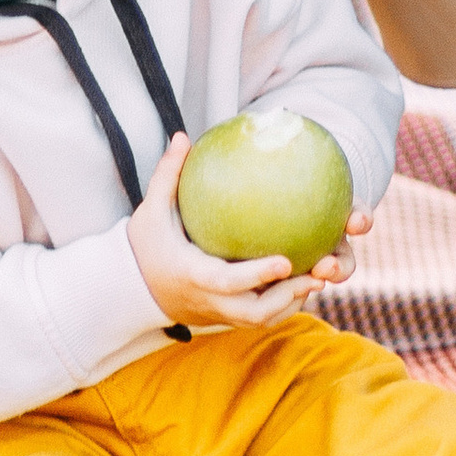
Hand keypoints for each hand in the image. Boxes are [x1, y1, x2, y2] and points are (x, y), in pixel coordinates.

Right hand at [125, 134, 368, 332]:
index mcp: (193, 275)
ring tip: (320, 276)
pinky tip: (304, 281)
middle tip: (319, 272)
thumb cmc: (146, 246)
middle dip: (290, 295)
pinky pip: (261, 319)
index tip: (287, 260)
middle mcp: (209, 301)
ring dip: (294, 301)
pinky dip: (284, 305)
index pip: (228, 281)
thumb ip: (167, 176)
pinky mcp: (225, 319)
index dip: (258, 274)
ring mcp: (219, 314)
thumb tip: (182, 137)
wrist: (135, 290)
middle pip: (256, 311)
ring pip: (263, 319)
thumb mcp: (151, 211)